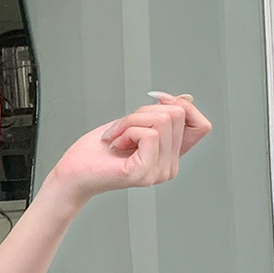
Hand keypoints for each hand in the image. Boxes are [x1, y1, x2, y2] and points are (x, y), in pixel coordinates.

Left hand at [50, 92, 211, 202]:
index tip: (155, 102)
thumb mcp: (132, 124)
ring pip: (162, 120)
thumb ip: (159, 115)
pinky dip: (127, 130)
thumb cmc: (95, 152)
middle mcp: (170, 167)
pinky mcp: (144, 172)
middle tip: (120, 130)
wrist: (72, 173)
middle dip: (142, 112)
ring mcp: (159, 172)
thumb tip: (186, 99)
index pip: (202, 126)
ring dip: (131, 121)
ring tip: (116, 138)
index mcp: (170, 156)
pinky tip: (115, 145)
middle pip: (176, 114)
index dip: (182, 106)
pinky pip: (149, 134)